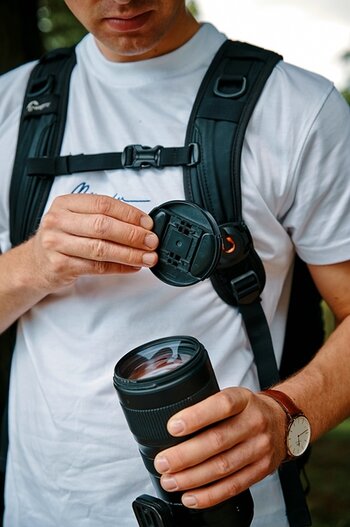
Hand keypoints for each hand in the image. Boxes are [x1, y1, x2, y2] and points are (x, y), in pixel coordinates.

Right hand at [27, 193, 158, 291]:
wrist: (35, 263)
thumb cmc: (61, 239)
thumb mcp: (75, 219)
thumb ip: (103, 217)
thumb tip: (141, 225)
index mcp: (66, 204)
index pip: (103, 204)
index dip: (129, 214)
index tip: (147, 223)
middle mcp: (59, 221)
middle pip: (103, 226)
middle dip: (133, 234)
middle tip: (151, 241)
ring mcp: (57, 244)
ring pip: (102, 249)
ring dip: (130, 254)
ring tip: (147, 257)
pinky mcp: (61, 266)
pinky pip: (98, 267)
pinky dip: (119, 267)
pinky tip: (132, 266)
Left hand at [154, 387, 286, 508]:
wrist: (284, 422)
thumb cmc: (248, 409)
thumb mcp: (233, 396)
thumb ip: (208, 407)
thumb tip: (172, 426)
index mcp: (243, 400)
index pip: (221, 405)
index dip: (196, 416)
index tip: (173, 427)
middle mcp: (254, 422)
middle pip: (218, 441)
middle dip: (185, 455)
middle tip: (163, 462)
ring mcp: (260, 448)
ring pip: (223, 467)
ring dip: (192, 478)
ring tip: (170, 481)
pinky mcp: (262, 470)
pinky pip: (234, 486)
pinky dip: (209, 495)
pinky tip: (191, 496)